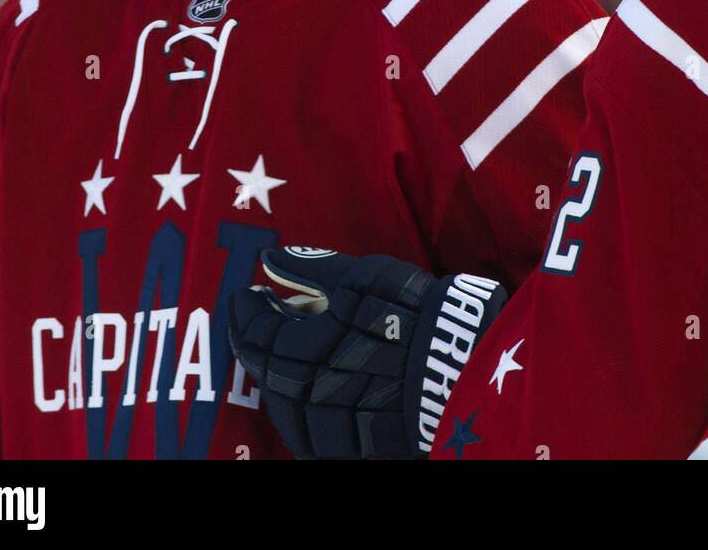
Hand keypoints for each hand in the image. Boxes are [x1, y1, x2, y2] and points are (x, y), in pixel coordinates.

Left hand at [228, 247, 504, 458]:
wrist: (461, 360)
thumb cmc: (409, 311)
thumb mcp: (361, 276)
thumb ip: (311, 270)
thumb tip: (270, 260)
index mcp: (303, 350)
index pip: (258, 331)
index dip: (248, 310)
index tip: (246, 293)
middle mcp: (308, 394)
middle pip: (267, 370)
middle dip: (256, 340)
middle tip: (256, 317)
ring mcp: (331, 426)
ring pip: (285, 407)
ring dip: (277, 377)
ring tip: (281, 353)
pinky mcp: (354, 447)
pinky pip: (314, 433)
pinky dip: (302, 409)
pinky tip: (308, 391)